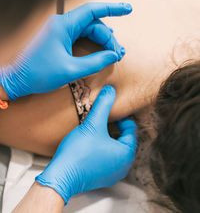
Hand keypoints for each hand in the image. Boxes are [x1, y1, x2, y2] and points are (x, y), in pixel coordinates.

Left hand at [0, 2, 131, 99]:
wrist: (17, 79)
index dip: (112, 8)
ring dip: (102, 40)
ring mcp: (60, 30)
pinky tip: (102, 48)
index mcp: (63, 26)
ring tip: (114, 53)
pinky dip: (92, 42)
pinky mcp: (59, 38)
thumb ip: (95, 62)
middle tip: (119, 53)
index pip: (92, 10)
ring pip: (88, 30)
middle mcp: (62, 24)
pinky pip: (80, 35)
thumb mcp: (71, 70)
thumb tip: (113, 56)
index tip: (128, 9)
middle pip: (93, 24)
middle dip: (108, 37)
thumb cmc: (39, 73)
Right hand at [36, 85, 136, 204]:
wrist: (62, 176)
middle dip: (116, 128)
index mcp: (126, 153)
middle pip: (125, 139)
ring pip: (116, 149)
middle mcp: (124, 166)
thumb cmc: (79, 152)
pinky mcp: (103, 177)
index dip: (121, 118)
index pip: (131, 129)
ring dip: (109, 138)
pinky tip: (92, 143)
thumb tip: (111, 90)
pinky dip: (104, 149)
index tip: (108, 113)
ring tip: (97, 130)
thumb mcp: (93, 124)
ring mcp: (113, 174)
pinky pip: (109, 158)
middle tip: (103, 120)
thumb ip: (103, 104)